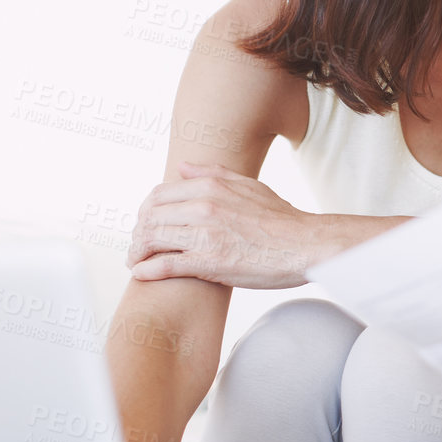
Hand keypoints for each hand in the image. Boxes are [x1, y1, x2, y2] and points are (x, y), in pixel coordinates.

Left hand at [127, 162, 325, 288]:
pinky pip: (165, 264)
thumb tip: (181, 167)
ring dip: (137, 252)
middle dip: (137, 233)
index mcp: (210, 186)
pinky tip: (141, 274)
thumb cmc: (281, 218)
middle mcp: (203, 206)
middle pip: (150, 217)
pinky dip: (147, 269)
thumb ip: (212, 173)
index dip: (145, 211)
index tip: (145, 224)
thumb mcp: (248, 185)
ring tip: (136, 261)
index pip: (158, 195)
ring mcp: (205, 234)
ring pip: (152, 239)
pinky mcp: (210, 262)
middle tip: (137, 246)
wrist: (305, 245)